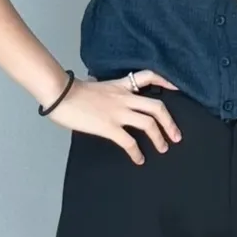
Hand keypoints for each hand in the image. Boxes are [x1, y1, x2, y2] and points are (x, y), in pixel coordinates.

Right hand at [47, 70, 180, 164]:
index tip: (176, 89)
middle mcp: (124, 98)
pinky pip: (130, 142)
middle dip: (170, 123)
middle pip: (157, 106)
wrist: (59, 94)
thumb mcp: (96, 86)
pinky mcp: (110, 127)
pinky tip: (139, 160)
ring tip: (164, 148)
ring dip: (160, 138)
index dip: (166, 81)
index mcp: (121, 86)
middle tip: (177, 136)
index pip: (148, 77)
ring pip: (149, 124)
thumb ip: (107, 91)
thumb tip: (105, 95)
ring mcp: (118, 113)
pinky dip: (137, 153)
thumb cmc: (71, 91)